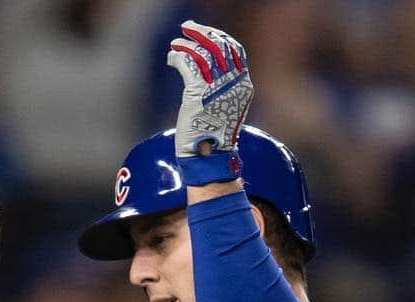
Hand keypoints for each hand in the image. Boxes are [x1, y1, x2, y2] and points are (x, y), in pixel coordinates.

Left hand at [167, 22, 253, 183]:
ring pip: (202, 53)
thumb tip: (207, 74)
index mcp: (243, 86)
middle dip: (203, 33)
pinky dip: (177, 57)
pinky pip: (188, 65)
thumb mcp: (224, 110)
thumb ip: (222, 90)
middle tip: (188, 28)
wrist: (210, 160)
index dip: (220, 37)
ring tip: (176, 43)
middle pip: (219, 46)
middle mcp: (233, 84)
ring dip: (187, 44)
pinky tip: (171, 58)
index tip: (206, 33)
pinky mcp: (198, 94)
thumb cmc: (214, 140)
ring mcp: (216, 88)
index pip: (235, 50)